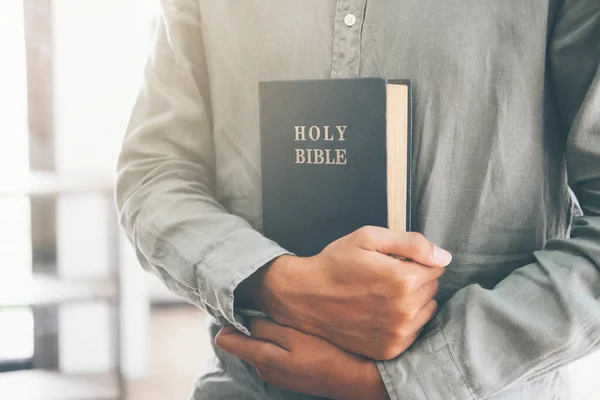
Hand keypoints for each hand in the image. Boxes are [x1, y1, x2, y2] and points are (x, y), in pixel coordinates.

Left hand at [215, 319, 389, 399]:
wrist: (355, 379)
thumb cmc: (326, 353)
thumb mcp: (295, 334)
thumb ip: (265, 327)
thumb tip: (243, 319)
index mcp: (260, 357)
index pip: (224, 338)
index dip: (230, 318)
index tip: (244, 304)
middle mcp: (263, 369)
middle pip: (243, 340)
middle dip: (252, 324)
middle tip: (275, 309)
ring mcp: (275, 374)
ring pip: (260, 346)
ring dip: (269, 332)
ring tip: (291, 321)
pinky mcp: (288, 375)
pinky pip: (274, 354)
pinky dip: (280, 343)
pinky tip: (300, 336)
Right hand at [251, 226, 450, 359]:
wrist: (305, 296)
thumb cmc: (336, 263)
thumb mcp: (369, 238)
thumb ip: (411, 243)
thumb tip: (444, 256)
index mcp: (403, 279)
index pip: (437, 267)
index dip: (416, 261)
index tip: (394, 261)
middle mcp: (404, 309)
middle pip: (432, 288)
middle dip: (415, 279)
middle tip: (385, 277)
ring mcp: (397, 333)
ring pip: (426, 310)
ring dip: (412, 301)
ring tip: (382, 295)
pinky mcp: (389, 349)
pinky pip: (414, 331)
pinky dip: (403, 322)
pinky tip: (380, 313)